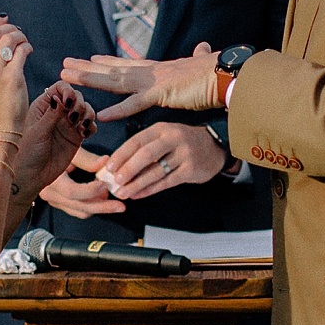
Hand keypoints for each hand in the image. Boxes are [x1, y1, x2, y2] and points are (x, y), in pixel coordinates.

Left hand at [14, 83, 98, 199]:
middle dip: (79, 104)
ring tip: (82, 126)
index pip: (60, 88)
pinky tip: (85, 134)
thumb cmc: (27, 152)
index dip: (68, 91)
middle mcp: (57, 112)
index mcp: (43, 105)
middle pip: (76, 96)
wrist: (32, 176)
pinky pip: (90, 126)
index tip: (69, 102)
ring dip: (88, 114)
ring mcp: (68, 124)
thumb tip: (61, 97)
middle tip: (73, 118)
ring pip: (86, 109)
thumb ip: (52, 114)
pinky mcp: (76, 137)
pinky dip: (92, 127)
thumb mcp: (38, 131)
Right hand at [38, 146, 128, 218]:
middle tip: (121, 205)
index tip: (104, 185)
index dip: (90, 191)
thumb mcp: (70, 150)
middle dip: (103, 207)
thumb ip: (87, 158)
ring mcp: (55, 200)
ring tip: (114, 197)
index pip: (72, 192)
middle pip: (80, 206)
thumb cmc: (55, 147)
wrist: (41, 153)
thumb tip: (104, 163)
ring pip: (81, 211)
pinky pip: (79, 210)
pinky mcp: (60, 203)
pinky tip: (103, 197)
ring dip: (100, 206)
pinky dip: (93, 205)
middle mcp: (50, 194)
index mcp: (50, 180)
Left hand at [60, 41, 219, 120]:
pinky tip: (100, 114)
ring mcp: (154, 81)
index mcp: (159, 69)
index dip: (107, 62)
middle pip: (112, 70)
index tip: (90, 59)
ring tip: (66, 77)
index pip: (127, 64)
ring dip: (89, 79)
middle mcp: (151, 72)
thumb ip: (199, 56)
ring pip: (114, 80)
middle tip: (64, 65)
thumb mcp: (203, 64)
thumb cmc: (218, 72)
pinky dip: (117, 110)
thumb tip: (204, 46)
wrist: (228, 73)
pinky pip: (135, 104)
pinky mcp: (162, 94)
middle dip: (87, 68)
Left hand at [99, 122, 230, 200]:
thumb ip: (146, 148)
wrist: (215, 147)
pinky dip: (151, 190)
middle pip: (146, 155)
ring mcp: (184, 154)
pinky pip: (167, 182)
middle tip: (115, 181)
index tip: (109, 167)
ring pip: (156, 171)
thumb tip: (119, 166)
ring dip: (137, 184)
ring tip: (123, 193)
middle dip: (128, 169)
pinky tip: (139, 195)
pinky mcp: (191, 169)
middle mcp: (173, 138)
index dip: (121, 155)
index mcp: (162, 129)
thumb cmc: (183, 143)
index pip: (137, 141)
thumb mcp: (165, 136)